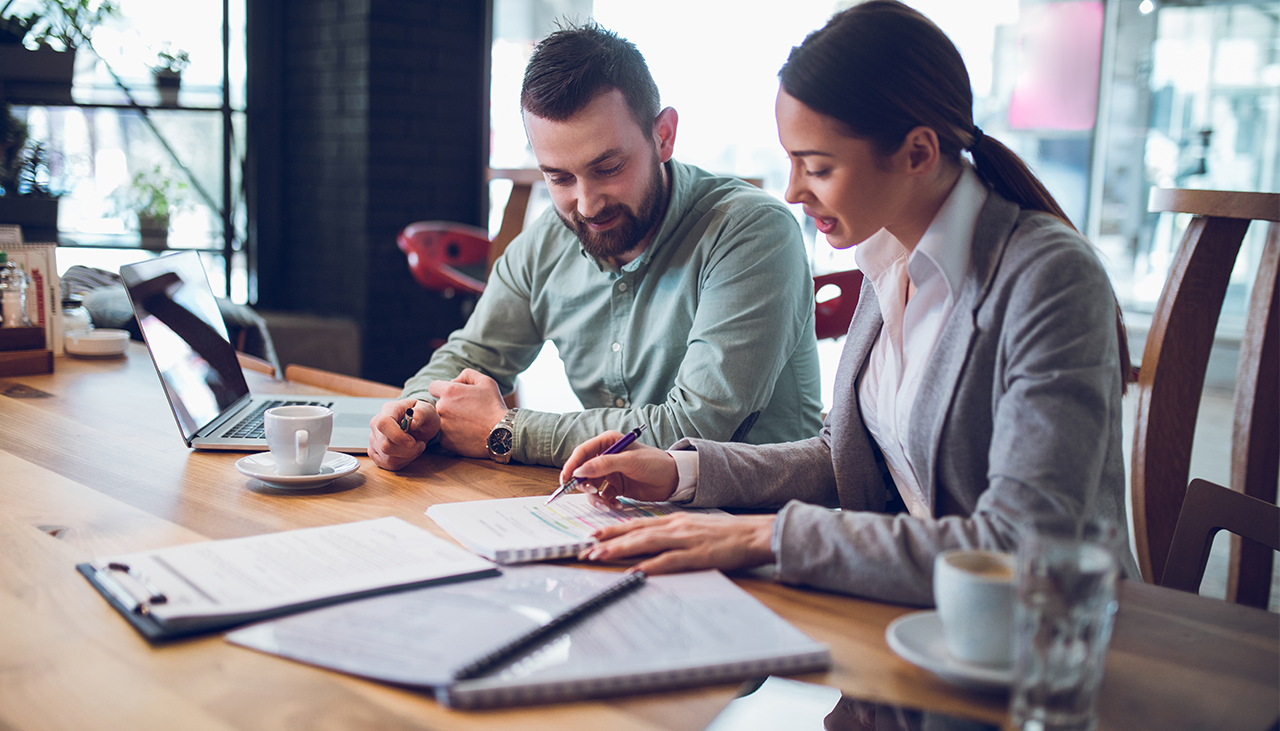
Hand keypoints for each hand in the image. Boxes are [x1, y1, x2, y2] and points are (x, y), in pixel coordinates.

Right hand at [367, 399, 438, 469]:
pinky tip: (407, 453)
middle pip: (386, 446)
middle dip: (408, 450)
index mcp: (388, 410)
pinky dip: (402, 462)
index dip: (397, 436)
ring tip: (415, 447)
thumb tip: (412, 424)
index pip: (383, 424)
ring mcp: (373, 439)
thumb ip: (421, 413)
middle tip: (420, 443)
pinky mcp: (375, 452)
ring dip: (407, 456)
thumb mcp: (427, 410)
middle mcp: (376, 424)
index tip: (413, 442)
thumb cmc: (421, 416)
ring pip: (388, 458)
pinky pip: (388, 464)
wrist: (416, 424)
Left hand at [428, 369, 509, 458]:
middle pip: (438, 404)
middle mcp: (441, 408)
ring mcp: (442, 426)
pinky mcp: (445, 441)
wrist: (501, 433)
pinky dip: (454, 434)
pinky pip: (445, 435)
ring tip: (469, 423)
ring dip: (451, 420)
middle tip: (467, 411)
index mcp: (449, 392)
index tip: (453, 396)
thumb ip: (467, 375)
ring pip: (441, 420)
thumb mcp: (486, 381)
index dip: (443, 390)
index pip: (433, 387)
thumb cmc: (494, 406)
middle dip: (449, 406)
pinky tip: (468, 433)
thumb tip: (454, 380)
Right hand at [560, 431, 678, 505]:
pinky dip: (606, 502)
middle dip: (584, 484)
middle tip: (592, 492)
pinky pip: (602, 497)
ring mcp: (610, 473)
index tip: (566, 479)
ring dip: (595, 497)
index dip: (572, 465)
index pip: (582, 452)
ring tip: (606, 504)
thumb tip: (579, 471)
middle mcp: (605, 457)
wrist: (674, 479)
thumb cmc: (655, 463)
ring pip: (591, 487)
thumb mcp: (630, 461)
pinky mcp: (615, 487)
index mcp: (608, 442)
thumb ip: (604, 465)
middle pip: (583, 471)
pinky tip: (616, 504)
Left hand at [579, 513, 775, 575]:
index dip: (613, 529)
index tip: (593, 535)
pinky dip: (650, 567)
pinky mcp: (698, 556)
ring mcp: (686, 540)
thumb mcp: (696, 527)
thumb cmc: (729, 533)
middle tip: (584, 548)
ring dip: (619, 550)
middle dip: (608, 541)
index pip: (638, 523)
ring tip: (598, 556)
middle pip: (635, 532)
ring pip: (645, 543)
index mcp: (675, 520)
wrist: (756, 532)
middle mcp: (676, 527)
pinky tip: (635, 573)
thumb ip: (675, 533)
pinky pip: (669, 561)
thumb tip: (654, 543)